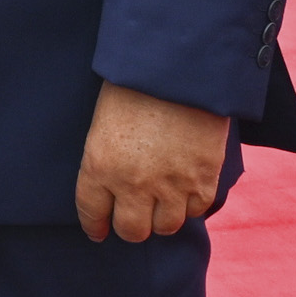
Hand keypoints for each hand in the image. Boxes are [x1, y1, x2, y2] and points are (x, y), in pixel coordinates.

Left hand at [75, 82, 229, 242]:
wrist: (180, 65)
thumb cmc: (136, 82)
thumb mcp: (106, 119)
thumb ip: (107, 157)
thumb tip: (113, 183)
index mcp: (99, 165)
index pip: (92, 213)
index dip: (96, 225)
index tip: (99, 231)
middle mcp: (133, 183)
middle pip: (132, 231)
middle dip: (131, 225)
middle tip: (135, 214)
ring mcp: (170, 185)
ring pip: (165, 227)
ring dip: (163, 216)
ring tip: (163, 200)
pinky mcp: (203, 180)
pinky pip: (196, 210)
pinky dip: (191, 203)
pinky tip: (186, 187)